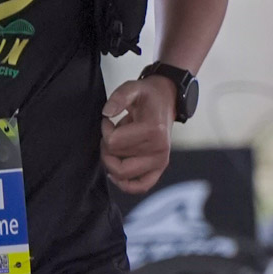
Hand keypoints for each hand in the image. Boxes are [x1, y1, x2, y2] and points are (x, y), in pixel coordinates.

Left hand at [100, 76, 174, 194]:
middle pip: (117, 160)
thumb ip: (118, 97)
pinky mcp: (159, 168)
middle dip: (107, 147)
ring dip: (112, 162)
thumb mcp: (133, 87)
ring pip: (123, 174)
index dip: (105, 131)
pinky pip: (141, 186)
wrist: (167, 100)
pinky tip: (116, 174)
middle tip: (110, 134)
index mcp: (153, 130)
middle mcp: (159, 150)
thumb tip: (106, 113)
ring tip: (115, 148)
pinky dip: (126, 185)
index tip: (108, 121)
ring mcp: (160, 161)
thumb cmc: (149, 96)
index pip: (114, 142)